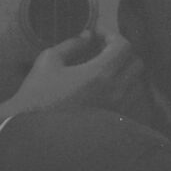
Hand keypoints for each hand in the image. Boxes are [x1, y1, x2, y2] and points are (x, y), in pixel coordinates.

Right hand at [7, 31, 149, 118]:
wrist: (33, 135)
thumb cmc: (37, 95)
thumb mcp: (49, 61)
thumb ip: (72, 44)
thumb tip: (88, 36)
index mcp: (100, 74)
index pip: (123, 46)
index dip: (111, 35)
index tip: (97, 35)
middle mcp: (116, 92)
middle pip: (137, 63)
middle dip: (122, 52)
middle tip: (102, 50)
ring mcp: (118, 111)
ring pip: (137, 84)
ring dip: (124, 72)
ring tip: (104, 71)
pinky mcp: (116, 125)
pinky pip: (132, 103)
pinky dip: (124, 91)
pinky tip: (104, 91)